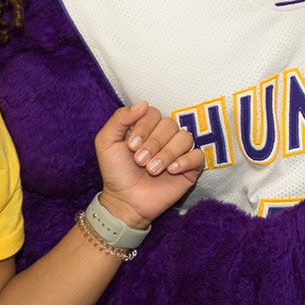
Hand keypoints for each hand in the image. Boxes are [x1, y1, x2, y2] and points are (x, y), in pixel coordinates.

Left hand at [93, 102, 201, 229]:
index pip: (153, 113)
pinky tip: (171, 171)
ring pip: (185, 138)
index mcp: (146, 126)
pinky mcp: (190, 168)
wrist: (125, 201)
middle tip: (140, 161)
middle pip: (169, 124)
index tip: (131, 146)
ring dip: (167, 153)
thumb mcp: (107, 142)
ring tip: (152, 170)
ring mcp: (178, 151)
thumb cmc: (116, 171)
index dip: (144, 127)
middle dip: (154, 143)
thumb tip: (144, 103)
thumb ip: (120, 118)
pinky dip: (185, 161)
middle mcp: (164, 136)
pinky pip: (198, 155)